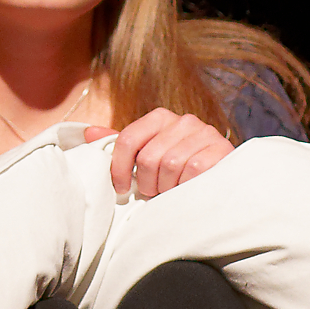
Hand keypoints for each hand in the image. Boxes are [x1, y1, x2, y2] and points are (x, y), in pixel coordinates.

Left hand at [83, 109, 233, 198]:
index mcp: (160, 117)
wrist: (220, 178)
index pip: (128, 139)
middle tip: (155, 190)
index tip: (121, 187)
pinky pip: (193, 170)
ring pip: (169, 165)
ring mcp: (204, 133)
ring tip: (172, 189)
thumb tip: (88, 133)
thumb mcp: (147, 155)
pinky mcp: (221, 150)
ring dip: (167, 186)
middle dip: (147, 183)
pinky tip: (189, 188)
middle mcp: (184, 120)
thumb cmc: (177, 169)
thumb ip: (121, 145)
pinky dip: (186, 186)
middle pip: (148, 157)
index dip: (119, 168)